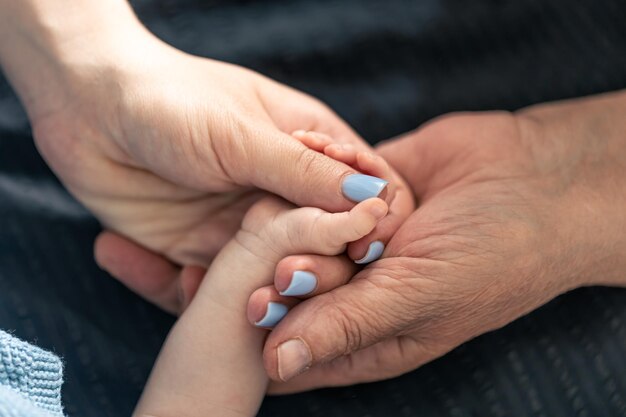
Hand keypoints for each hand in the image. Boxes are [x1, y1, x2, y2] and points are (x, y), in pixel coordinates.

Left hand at [0, 0, 409, 313]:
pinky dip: (209, 297)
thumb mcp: (242, 134)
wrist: (86, 109)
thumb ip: (304, 170)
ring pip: (276, 273)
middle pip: (326, 243)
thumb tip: (372, 199)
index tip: (363, 250)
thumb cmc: (170, 101)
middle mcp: (283, 193)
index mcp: (307, 150)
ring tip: (246, 301)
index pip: (361, 192)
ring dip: (265, 292)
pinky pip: (220, 289)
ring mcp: (245, 225)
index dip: (370, 223)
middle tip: (289, 280)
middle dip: (318, 267)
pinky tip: (187, 284)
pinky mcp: (203, 250)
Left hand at [260, 92, 625, 391]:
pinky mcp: (365, 188)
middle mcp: (363, 286)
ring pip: (305, 229)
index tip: (255, 309)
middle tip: (287, 263)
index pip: (306, 346)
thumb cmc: (496, 254)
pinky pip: (326, 180)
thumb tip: (276, 365)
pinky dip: (324, 167)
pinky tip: (320, 155)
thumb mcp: (420, 296)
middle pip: (298, 286)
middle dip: (289, 271)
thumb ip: (346, 325)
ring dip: (303, 216)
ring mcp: (361, 236)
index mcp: (375, 332)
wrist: (541, 179)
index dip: (275, 333)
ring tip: (301, 209)